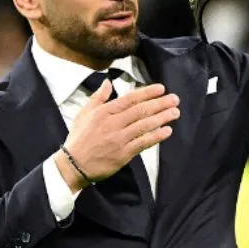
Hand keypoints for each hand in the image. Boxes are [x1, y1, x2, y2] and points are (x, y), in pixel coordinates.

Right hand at [57, 80, 179, 190]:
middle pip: (140, 110)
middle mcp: (112, 123)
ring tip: (175, 112)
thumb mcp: (84, 114)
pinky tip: (167, 131)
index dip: (147, 93)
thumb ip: (98, 97)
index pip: (130, 99)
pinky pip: (143, 143)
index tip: (161, 88)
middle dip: (160, 103)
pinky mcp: (123, 154)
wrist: (73, 165)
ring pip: (144, 125)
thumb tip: (107, 82)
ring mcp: (118, 139)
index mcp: (104, 112)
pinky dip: (156, 136)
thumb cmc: (79, 139)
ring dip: (162, 118)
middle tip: (175, 99)